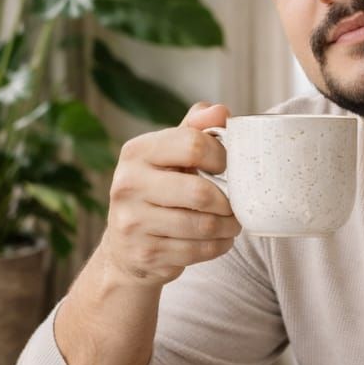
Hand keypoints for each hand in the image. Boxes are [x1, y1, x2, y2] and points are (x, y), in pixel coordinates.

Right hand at [102, 101, 241, 287]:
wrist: (126, 248)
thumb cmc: (158, 193)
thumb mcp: (169, 156)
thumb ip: (194, 130)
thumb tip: (221, 111)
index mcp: (136, 152)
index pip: (193, 145)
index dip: (222, 157)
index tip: (228, 168)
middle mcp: (128, 184)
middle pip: (200, 192)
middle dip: (229, 202)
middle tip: (237, 205)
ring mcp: (133, 222)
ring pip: (203, 226)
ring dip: (228, 226)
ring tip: (232, 223)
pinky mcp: (145, 253)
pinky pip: (198, 251)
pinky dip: (218, 246)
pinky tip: (219, 239)